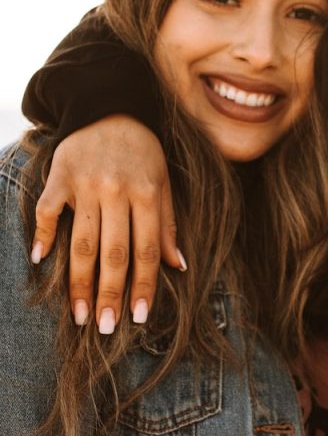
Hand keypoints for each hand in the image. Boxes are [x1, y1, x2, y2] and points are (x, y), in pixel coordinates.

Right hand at [31, 115, 185, 331]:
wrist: (108, 107)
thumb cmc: (141, 151)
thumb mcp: (162, 181)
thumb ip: (167, 223)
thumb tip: (178, 266)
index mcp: (146, 193)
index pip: (146, 249)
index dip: (143, 285)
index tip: (139, 317)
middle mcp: (116, 191)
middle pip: (113, 252)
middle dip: (110, 294)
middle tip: (105, 328)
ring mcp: (85, 184)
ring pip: (81, 241)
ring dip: (79, 281)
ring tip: (78, 315)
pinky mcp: (59, 176)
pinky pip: (47, 210)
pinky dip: (42, 234)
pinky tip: (41, 261)